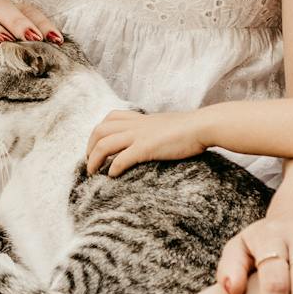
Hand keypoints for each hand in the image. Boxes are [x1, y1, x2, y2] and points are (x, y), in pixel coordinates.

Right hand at [0, 0, 62, 111]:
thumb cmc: (1, 76)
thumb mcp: (21, 65)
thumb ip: (34, 55)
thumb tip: (57, 54)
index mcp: (6, 19)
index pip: (24, 9)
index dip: (41, 21)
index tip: (56, 40)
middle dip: (16, 20)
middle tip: (32, 37)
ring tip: (5, 44)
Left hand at [86, 107, 205, 175]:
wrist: (202, 126)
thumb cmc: (191, 128)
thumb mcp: (168, 125)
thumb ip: (157, 130)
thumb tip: (157, 140)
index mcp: (141, 119)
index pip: (111, 117)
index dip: (99, 131)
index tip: (97, 145)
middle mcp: (136, 125)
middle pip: (100, 130)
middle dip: (89, 146)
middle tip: (89, 162)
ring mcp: (140, 135)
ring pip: (104, 144)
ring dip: (93, 159)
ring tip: (93, 172)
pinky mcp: (146, 148)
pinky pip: (121, 159)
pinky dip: (113, 168)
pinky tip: (112, 176)